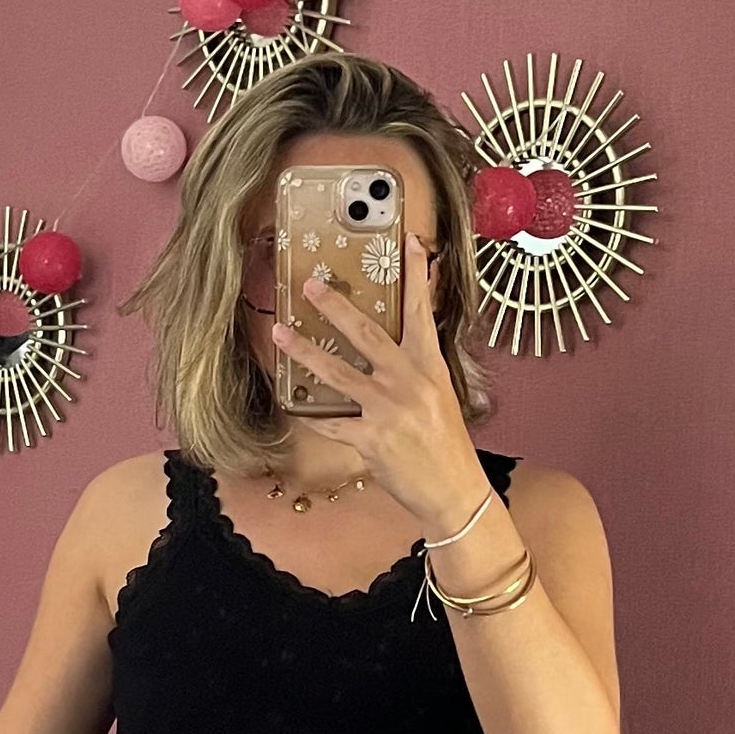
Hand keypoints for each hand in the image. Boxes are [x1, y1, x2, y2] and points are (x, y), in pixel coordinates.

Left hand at [270, 232, 486, 532]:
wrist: (455, 490)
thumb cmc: (446, 443)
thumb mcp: (441, 393)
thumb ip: (417, 364)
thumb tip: (399, 337)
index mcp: (429, 366)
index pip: (422, 311)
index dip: (415, 275)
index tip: (407, 242)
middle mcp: (408, 382)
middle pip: (366, 334)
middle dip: (335, 306)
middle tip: (311, 284)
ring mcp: (388, 410)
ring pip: (337, 372)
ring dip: (304, 351)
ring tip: (279, 333)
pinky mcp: (370, 440)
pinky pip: (330, 423)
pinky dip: (311, 415)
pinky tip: (292, 404)